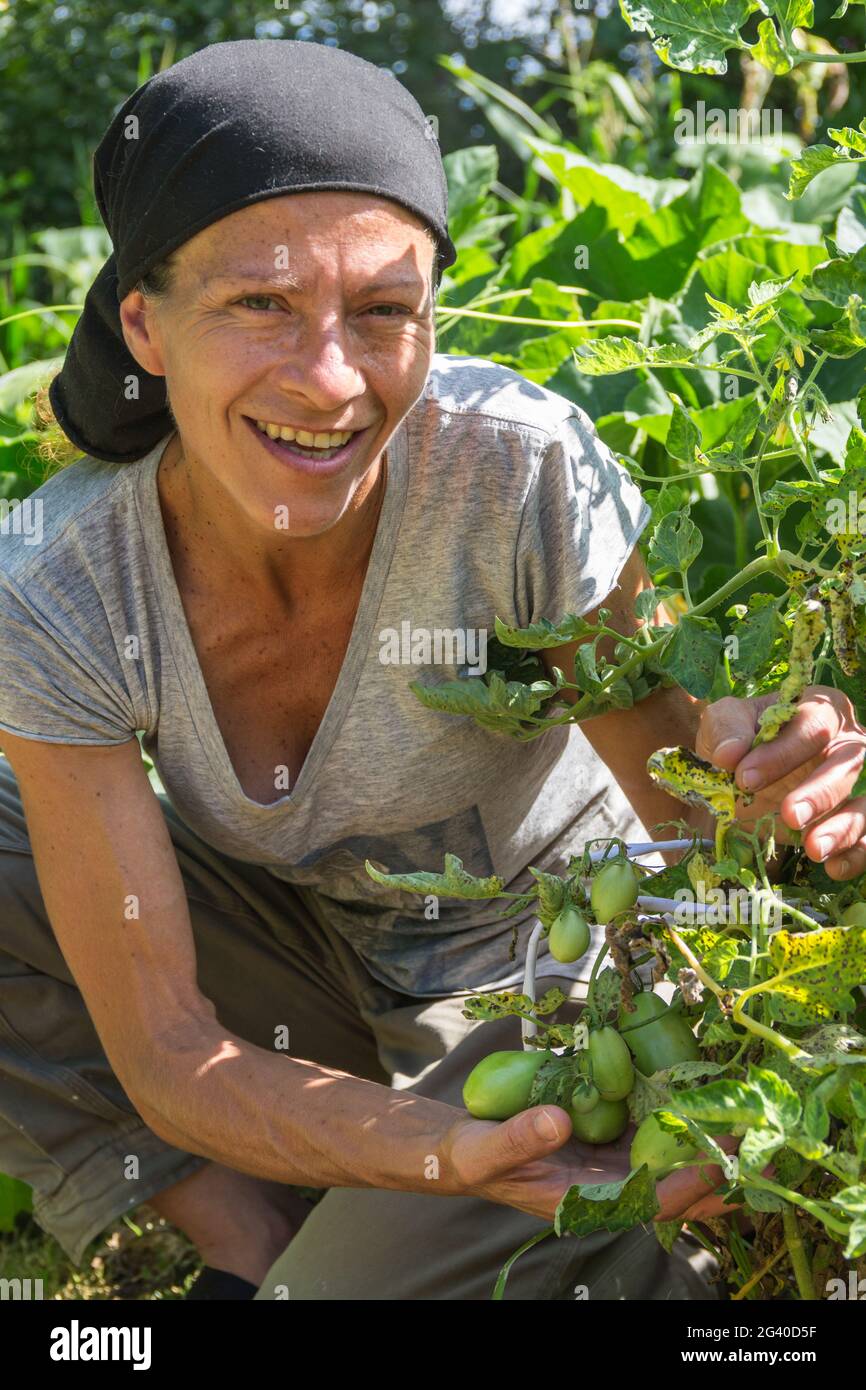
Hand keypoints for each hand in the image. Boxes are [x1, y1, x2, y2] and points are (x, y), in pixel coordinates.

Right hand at [441, 1108, 735, 1223]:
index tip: (721, 1159)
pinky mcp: (606, 1142)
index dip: (687, 1182)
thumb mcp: (487, 1147)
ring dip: (708, 1146)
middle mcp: (606, 1187)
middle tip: (767, 1155)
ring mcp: (610, 1165)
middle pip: (675, 1189)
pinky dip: (677, 1121)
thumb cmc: (472, 1155)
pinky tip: (702, 1100)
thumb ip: (521, 1139)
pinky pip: (650, 1135)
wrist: (462, 1148)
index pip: (649, 1199)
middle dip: (719, 1175)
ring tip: (751, 1123)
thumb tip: (560, 1121)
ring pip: (670, 1163)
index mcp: (583, 1200)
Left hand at [697, 685, 865, 879]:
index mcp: (820, 707)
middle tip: (791, 815)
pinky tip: (832, 867)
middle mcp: (848, 742)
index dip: (783, 752)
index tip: (745, 777)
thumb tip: (730, 753)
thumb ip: (727, 730)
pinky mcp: (853, 817)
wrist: (743, 774)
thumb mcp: (723, 723)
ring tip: (813, 849)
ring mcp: (856, 783)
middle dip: (820, 791)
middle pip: (848, 763)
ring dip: (844, 828)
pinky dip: (855, 854)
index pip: (812, 724)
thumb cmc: (740, 738)